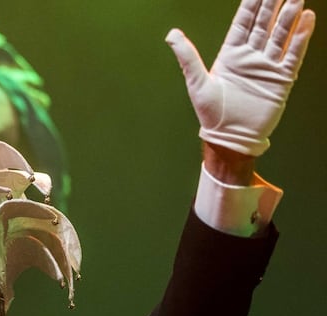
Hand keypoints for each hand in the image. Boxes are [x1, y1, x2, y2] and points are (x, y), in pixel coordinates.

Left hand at [166, 0, 315, 156]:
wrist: (230, 138)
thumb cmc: (211, 114)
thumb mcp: (196, 82)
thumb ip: (187, 56)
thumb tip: (172, 34)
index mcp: (230, 55)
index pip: (243, 23)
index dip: (251, 4)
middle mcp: (250, 57)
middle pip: (264, 24)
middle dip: (273, 4)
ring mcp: (267, 67)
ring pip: (280, 35)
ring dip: (288, 16)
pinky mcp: (281, 79)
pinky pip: (293, 54)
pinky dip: (300, 37)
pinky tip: (306, 19)